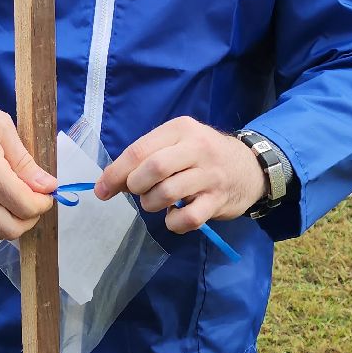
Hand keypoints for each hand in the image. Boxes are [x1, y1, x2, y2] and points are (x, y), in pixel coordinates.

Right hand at [0, 82, 56, 239]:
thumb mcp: (0, 126)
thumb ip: (24, 161)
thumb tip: (48, 186)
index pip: (25, 207)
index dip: (43, 203)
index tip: (46, 193)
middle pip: (10, 229)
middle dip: (29, 219)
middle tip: (32, 201)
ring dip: (8, 221)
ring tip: (12, 200)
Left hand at [95, 116, 265, 233]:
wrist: (249, 167)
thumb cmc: (202, 155)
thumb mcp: (177, 142)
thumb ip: (146, 156)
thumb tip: (109, 183)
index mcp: (180, 129)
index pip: (140, 150)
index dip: (116, 173)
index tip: (102, 190)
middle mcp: (197, 149)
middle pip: (154, 169)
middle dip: (136, 186)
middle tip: (138, 192)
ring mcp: (210, 175)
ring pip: (168, 193)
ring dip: (151, 204)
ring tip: (155, 202)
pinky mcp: (218, 200)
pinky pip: (188, 218)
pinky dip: (173, 223)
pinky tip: (173, 217)